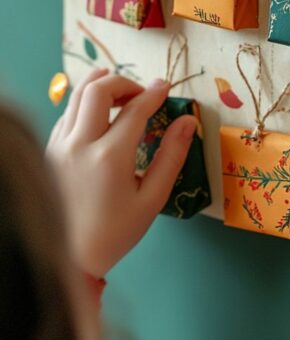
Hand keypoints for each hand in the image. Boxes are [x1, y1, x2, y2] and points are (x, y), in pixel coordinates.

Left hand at [46, 69, 196, 277]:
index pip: (135, 110)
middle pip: (98, 89)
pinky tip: (100, 116)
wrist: (69, 258)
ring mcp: (60, 145)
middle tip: (142, 93)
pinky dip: (85, 105)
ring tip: (120, 91)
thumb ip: (171, 157)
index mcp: (109, 157)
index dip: (154, 93)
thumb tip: (188, 122)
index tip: (166, 87)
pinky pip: (66, 114)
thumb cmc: (114, 234)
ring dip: (101, 86)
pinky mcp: (50, 150)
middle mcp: (80, 144)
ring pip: (77, 96)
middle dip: (124, 81)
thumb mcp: (152, 200)